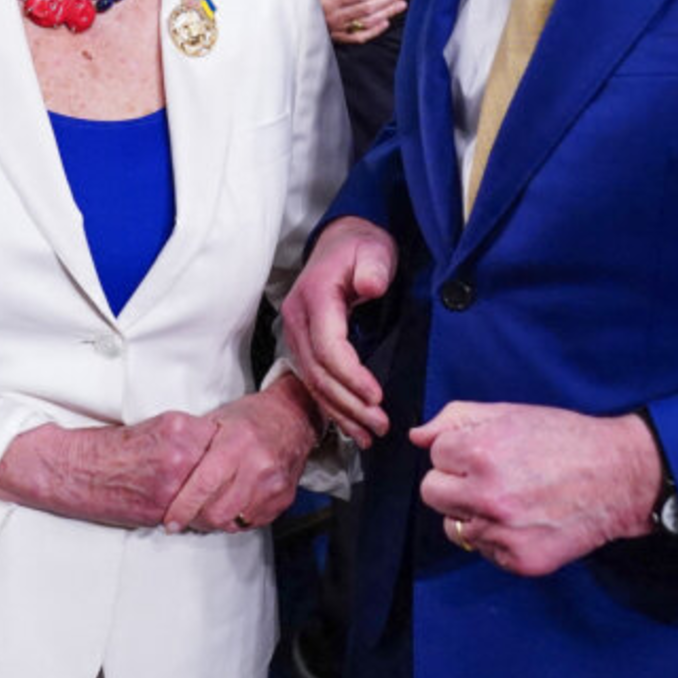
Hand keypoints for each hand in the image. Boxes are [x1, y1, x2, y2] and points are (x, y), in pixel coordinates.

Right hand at [0, 412, 217, 528]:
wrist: (75, 470)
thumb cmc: (109, 449)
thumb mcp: (154, 428)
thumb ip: (186, 437)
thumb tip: (215, 451)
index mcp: (178, 428)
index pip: (225, 440)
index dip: (228, 452)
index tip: (230, 458)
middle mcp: (179, 454)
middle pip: (225, 470)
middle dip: (227, 478)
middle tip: (227, 483)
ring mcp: (171, 484)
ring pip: (213, 496)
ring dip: (214, 499)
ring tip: (211, 500)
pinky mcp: (160, 510)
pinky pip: (193, 515)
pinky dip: (196, 514)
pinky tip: (192, 511)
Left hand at [160, 375, 320, 532]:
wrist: (294, 417)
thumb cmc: (251, 417)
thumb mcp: (217, 419)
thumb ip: (193, 445)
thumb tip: (165, 471)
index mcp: (237, 443)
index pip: (204, 484)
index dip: (183, 507)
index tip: (170, 521)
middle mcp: (259, 465)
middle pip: (219, 512)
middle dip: (196, 519)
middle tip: (186, 515)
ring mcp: (274, 484)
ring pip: (234, 521)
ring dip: (215, 521)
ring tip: (206, 509)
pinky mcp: (284, 498)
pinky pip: (252, 522)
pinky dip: (236, 519)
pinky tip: (229, 506)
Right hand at [278, 216, 396, 445]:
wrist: (341, 242)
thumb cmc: (361, 247)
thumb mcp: (373, 250)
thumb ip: (373, 267)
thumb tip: (371, 287)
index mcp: (314, 297)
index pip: (328, 347)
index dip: (351, 376)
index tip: (377, 396)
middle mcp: (298, 320)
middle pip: (318, 372)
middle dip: (348, 403)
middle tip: (380, 425)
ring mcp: (297, 334)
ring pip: (313, 382)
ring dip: (341, 411)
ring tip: (369, 434)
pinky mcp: (304, 345)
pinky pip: (315, 381)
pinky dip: (333, 406)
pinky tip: (352, 426)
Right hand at [310, 0, 407, 44]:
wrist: (285, 15)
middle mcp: (336, 16)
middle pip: (369, 7)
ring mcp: (337, 29)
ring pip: (367, 22)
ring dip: (386, 13)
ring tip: (401, 4)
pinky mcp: (336, 38)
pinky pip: (358, 37)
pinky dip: (373, 31)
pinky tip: (385, 23)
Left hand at [414, 403, 661, 576]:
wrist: (619, 478)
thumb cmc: (563, 440)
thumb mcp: (508, 413)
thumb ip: (455, 419)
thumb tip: (418, 437)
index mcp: (481, 453)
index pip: (435, 456)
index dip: (459, 451)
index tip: (485, 451)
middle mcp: (488, 496)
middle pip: (432, 494)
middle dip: (453, 483)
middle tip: (488, 476)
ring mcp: (503, 533)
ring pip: (454, 526)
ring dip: (473, 513)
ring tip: (509, 498)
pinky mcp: (520, 561)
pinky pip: (484, 550)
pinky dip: (497, 538)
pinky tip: (524, 519)